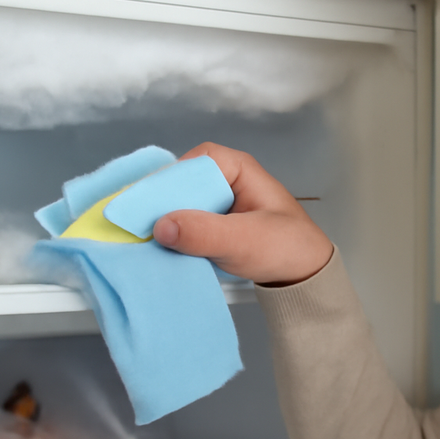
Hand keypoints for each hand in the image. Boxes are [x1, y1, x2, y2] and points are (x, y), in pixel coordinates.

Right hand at [152, 143, 333, 285]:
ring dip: (164, 221)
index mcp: (238, 169)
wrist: (302, 277)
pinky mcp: (211, 224)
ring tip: (141, 238)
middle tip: (137, 224)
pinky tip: (158, 248)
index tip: (147, 202)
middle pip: (182, 182)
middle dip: (162, 202)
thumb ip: (205, 233)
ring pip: (180, 204)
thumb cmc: (285, 248)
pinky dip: (172, 235)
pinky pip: (185, 223)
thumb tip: (161, 226)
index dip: (170, 178)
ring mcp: (217, 202)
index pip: (196, 161)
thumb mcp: (245, 241)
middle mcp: (224, 180)